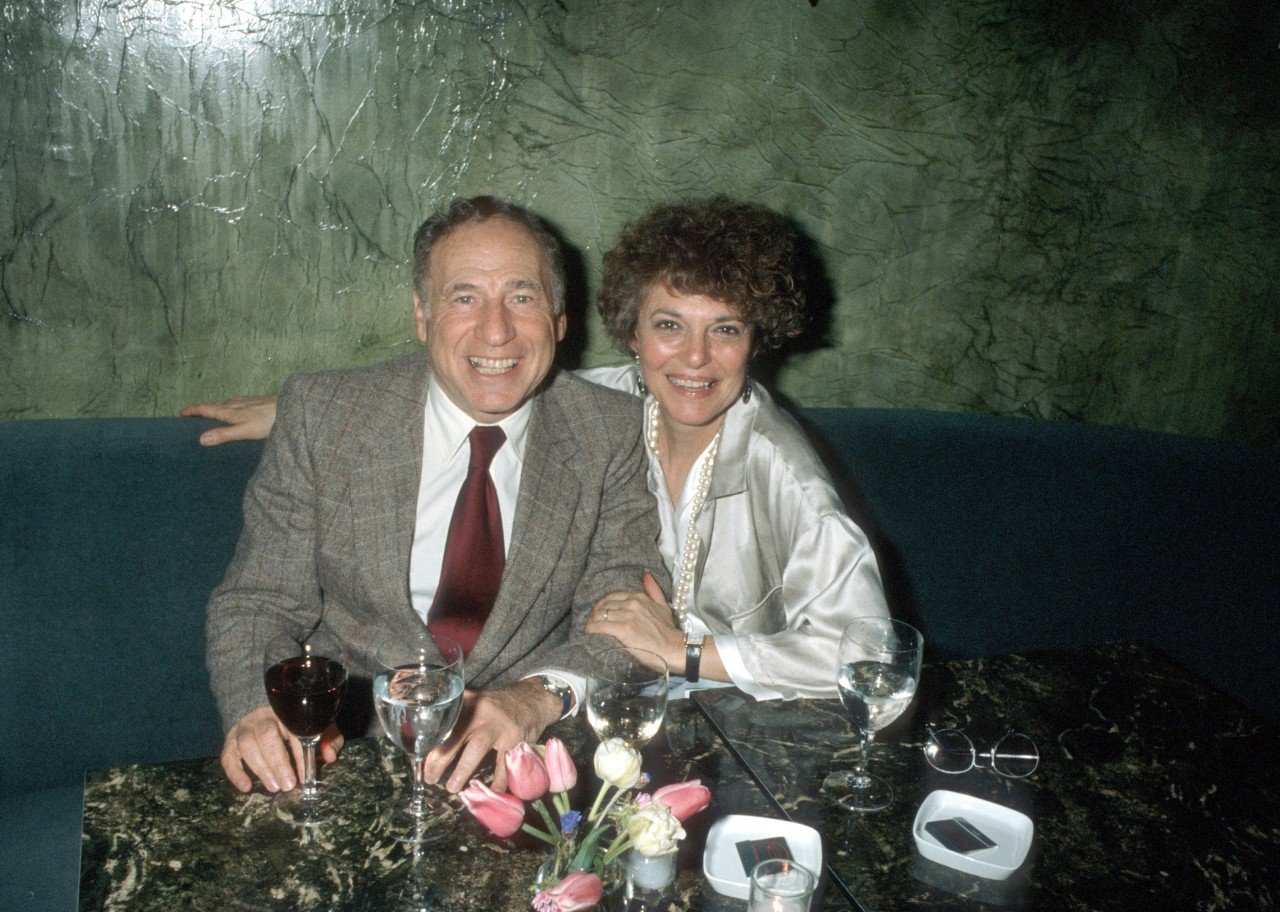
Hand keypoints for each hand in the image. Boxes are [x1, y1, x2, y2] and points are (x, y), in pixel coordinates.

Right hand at [181, 396, 277, 445]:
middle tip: (192, 416)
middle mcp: (235, 403)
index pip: (205, 408)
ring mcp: (246, 402)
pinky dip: (228, 409)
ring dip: (215, 409)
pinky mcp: (256, 402)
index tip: (180, 413)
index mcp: (229, 410)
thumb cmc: (268, 422)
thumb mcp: (244, 431)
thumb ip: (224, 435)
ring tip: (211, 416)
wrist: (290, 408)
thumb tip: (201, 439)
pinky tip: (235, 413)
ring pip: (226, 404)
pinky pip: (236, 405)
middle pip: (214, 405)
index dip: (192, 410)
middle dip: (202, 410)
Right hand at [220, 705, 343, 792]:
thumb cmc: (296, 724)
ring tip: (273, 787)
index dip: (299, 755)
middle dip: (278, 763)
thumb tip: (330, 756)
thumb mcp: (316, 727)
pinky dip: (235, 772)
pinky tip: (246, 786)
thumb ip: (329, 738)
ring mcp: (244, 727)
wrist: (266, 714)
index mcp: (286, 712)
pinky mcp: (231, 740)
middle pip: (267, 736)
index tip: (305, 775)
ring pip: (247, 745)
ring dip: (261, 768)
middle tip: (288, 785)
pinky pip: (228, 755)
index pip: (293, 731)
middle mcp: (262, 717)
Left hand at [420, 680, 561, 793]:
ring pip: (476, 749)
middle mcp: (480, 711)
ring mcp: (499, 725)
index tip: (421, 764)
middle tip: (431, 778)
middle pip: (455, 736)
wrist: (531, 700)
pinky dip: (495, 782)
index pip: (443, 725)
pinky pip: (502, 764)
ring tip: (453, 788)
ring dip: (462, 771)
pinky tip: (487, 792)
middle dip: (440, 760)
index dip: (430, 745)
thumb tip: (429, 748)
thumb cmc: (495, 709)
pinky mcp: (515, 739)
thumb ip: (455, 718)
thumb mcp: (475, 704)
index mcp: (467, 702)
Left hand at [586, 572, 685, 672]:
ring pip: (600, 615)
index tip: (599, 611)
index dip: (604, 604)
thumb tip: (646, 575)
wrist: (672, 648)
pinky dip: (592, 628)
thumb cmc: (668, 630)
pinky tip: (589, 631)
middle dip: (596, 613)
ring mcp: (627, 616)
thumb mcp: (663, 606)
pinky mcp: (623, 630)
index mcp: (639, 597)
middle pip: (604, 605)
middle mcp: (632, 604)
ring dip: (592, 621)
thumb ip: (654, 590)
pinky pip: (600, 625)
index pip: (613, 596)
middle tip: (593, 620)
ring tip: (591, 627)